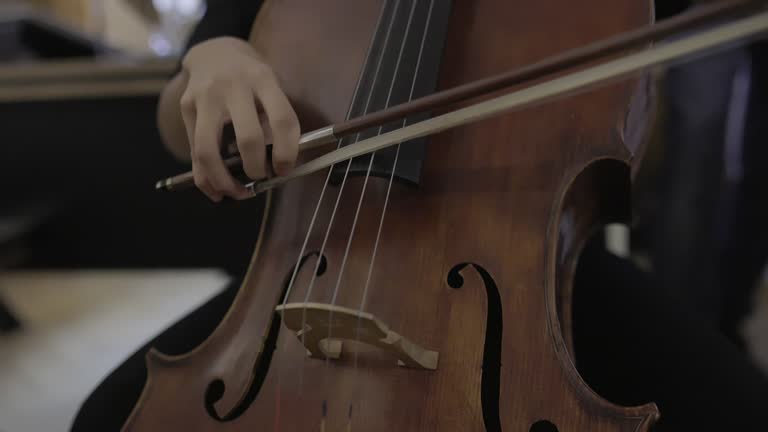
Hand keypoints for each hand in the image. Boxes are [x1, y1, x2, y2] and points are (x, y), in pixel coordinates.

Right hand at [180, 37, 299, 200]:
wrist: (214, 52)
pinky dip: (205, 179)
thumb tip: (279, 168)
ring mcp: (205, 98)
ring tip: (238, 193)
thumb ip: (275, 120)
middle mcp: (233, 87)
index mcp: (263, 79)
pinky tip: (216, 191)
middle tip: (261, 178)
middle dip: (257, 169)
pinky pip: (194, 152)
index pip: (282, 120)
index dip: (287, 152)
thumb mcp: (270, 86)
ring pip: (209, 151)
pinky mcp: (186, 108)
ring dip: (225, 181)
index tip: (285, 169)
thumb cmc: (251, 77)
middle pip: (248, 139)